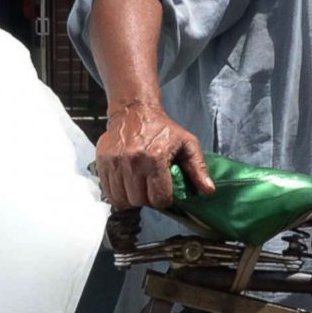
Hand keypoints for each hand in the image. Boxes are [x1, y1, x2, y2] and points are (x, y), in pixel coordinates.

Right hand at [95, 101, 213, 209]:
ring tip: (138, 187)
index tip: (164, 192)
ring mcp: (115, 163)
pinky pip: (108, 193)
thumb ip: (198, 168)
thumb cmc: (162, 128)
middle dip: (148, 199)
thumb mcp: (187, 143)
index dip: (164, 199)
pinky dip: (118, 194)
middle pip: (140, 201)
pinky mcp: (102, 163)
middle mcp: (133, 162)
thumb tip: (208, 190)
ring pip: (122, 200)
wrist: (133, 111)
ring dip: (132, 198)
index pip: (159, 198)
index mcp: (156, 158)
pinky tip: (126, 184)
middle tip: (151, 188)